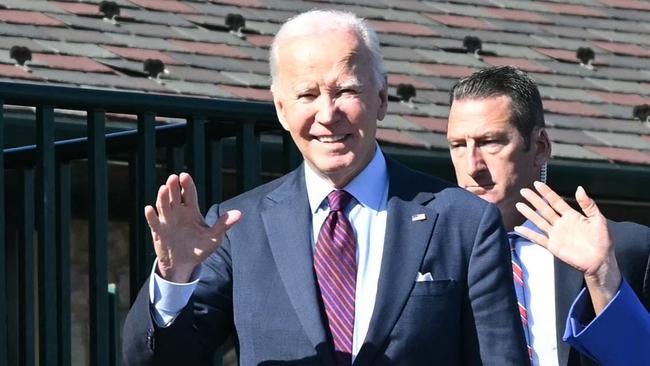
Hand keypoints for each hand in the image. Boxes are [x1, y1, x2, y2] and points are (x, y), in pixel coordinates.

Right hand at [144, 173, 240, 282]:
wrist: (185, 264)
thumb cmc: (200, 249)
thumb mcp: (214, 237)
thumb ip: (223, 225)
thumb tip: (239, 214)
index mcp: (191, 211)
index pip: (189, 194)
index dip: (187, 185)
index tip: (184, 176)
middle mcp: (178, 213)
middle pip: (175, 196)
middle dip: (174, 187)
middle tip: (173, 178)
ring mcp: (167, 221)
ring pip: (164, 206)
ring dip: (162, 197)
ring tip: (164, 188)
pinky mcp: (159, 232)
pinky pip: (154, 222)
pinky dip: (151, 216)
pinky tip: (149, 208)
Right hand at [514, 181, 620, 313]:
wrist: (600, 261)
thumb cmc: (602, 240)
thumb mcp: (598, 219)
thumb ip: (588, 205)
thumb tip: (579, 188)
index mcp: (572, 216)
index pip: (556, 201)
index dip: (547, 193)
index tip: (537, 184)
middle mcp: (561, 223)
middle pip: (544, 209)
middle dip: (534, 200)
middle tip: (523, 190)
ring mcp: (556, 235)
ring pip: (539, 221)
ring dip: (529, 213)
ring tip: (519, 205)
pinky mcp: (553, 246)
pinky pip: (538, 238)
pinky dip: (528, 234)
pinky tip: (518, 228)